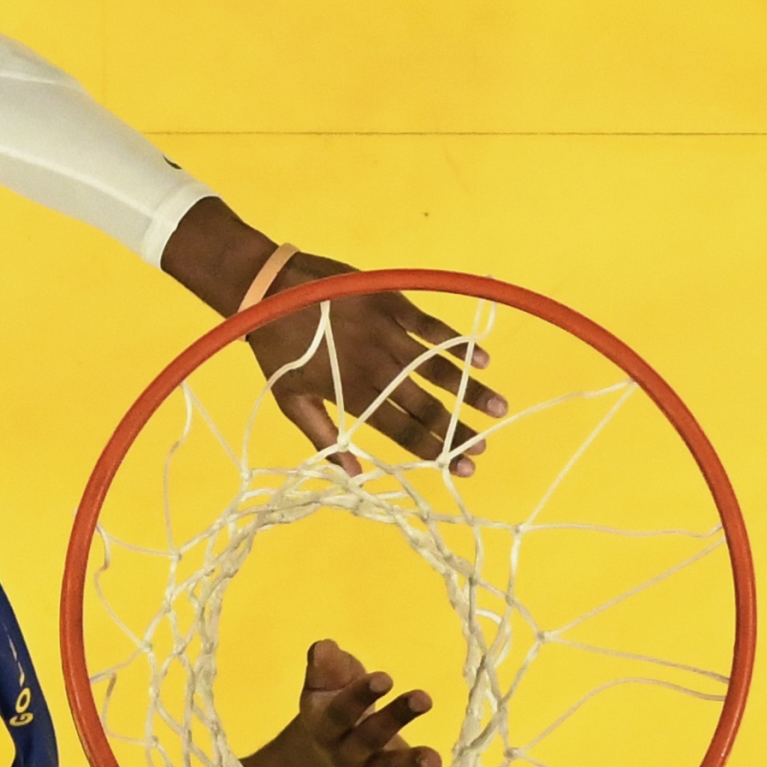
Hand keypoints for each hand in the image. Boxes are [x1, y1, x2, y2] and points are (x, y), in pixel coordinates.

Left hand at [247, 251, 507, 476]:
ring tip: (498, 408)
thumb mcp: (291, 400)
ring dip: (470, 389)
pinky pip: (430, 325)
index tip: (463, 469)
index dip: (434, 450)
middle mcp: (375, 367)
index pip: (402, 430)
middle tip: (484, 448)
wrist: (268, 289)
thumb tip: (353, 477)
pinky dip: (456, 342)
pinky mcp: (390, 303)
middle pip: (425, 405)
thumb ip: (324, 438)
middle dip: (458, 430)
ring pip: (436, 367)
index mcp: (353, 394)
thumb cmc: (277, 350)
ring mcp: (386, 333)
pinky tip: (482, 358)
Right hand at [289, 640, 443, 766]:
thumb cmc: (331, 704)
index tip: (385, 678)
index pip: (342, 712)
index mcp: (326, 726)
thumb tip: (324, 647)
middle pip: (369, 739)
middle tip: (423, 698)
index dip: (361, 696)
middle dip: (394, 720)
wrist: (327, 754)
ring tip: (435, 758)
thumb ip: (324, 666)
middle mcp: (346, 754)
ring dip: (412, 764)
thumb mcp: (323, 683)